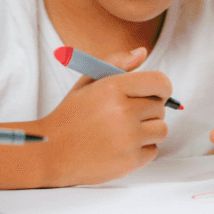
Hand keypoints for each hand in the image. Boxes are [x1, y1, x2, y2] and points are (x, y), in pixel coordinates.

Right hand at [37, 48, 169, 185]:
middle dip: (148, 109)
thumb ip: (115, 63)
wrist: (51, 152)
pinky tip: (122, 146)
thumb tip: (142, 52)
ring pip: (161, 129)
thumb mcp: (87, 83)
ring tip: (125, 131)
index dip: (162, 88)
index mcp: (113, 88)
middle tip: (127, 115)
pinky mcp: (131, 161)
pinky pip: (154, 150)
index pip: (159, 82)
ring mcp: (128, 138)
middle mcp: (123, 112)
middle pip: (160, 107)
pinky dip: (142, 149)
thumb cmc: (70, 116)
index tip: (157, 93)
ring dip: (148, 130)